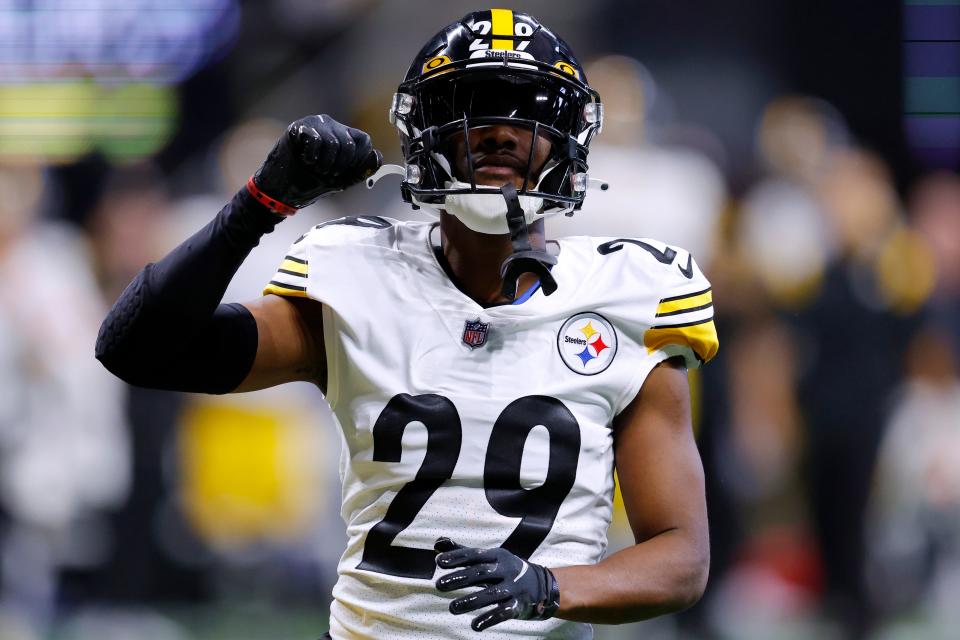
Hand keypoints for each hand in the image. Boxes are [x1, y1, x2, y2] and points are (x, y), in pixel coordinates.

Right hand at [251, 114, 381, 211]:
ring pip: (333, 143)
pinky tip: (305, 160)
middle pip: (350, 144)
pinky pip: (316, 140)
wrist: (284, 189)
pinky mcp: (300, 126)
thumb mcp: (343, 180)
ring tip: (314, 167)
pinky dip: (312, 157)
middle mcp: (332, 126)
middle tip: (325, 172)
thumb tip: (377, 155)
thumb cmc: (313, 182)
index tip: (343, 173)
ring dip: (324, 164)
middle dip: (340, 166)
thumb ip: (362, 170)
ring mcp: (316, 124)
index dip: (357, 160)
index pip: (364, 141)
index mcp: (345, 136)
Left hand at [434, 537, 559, 631]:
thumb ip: (463, 552)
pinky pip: (503, 612)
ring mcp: (513, 587)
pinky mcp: (519, 605)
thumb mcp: (489, 558)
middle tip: (439, 585)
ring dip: (471, 601)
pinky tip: (475, 626)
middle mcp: (506, 569)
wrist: (542, 586)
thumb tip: (438, 543)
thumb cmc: (506, 570)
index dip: (457, 557)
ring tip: (452, 608)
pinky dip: (489, 619)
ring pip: (491, 594)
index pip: (475, 555)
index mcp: (497, 555)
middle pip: (481, 573)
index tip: (439, 562)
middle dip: (460, 578)